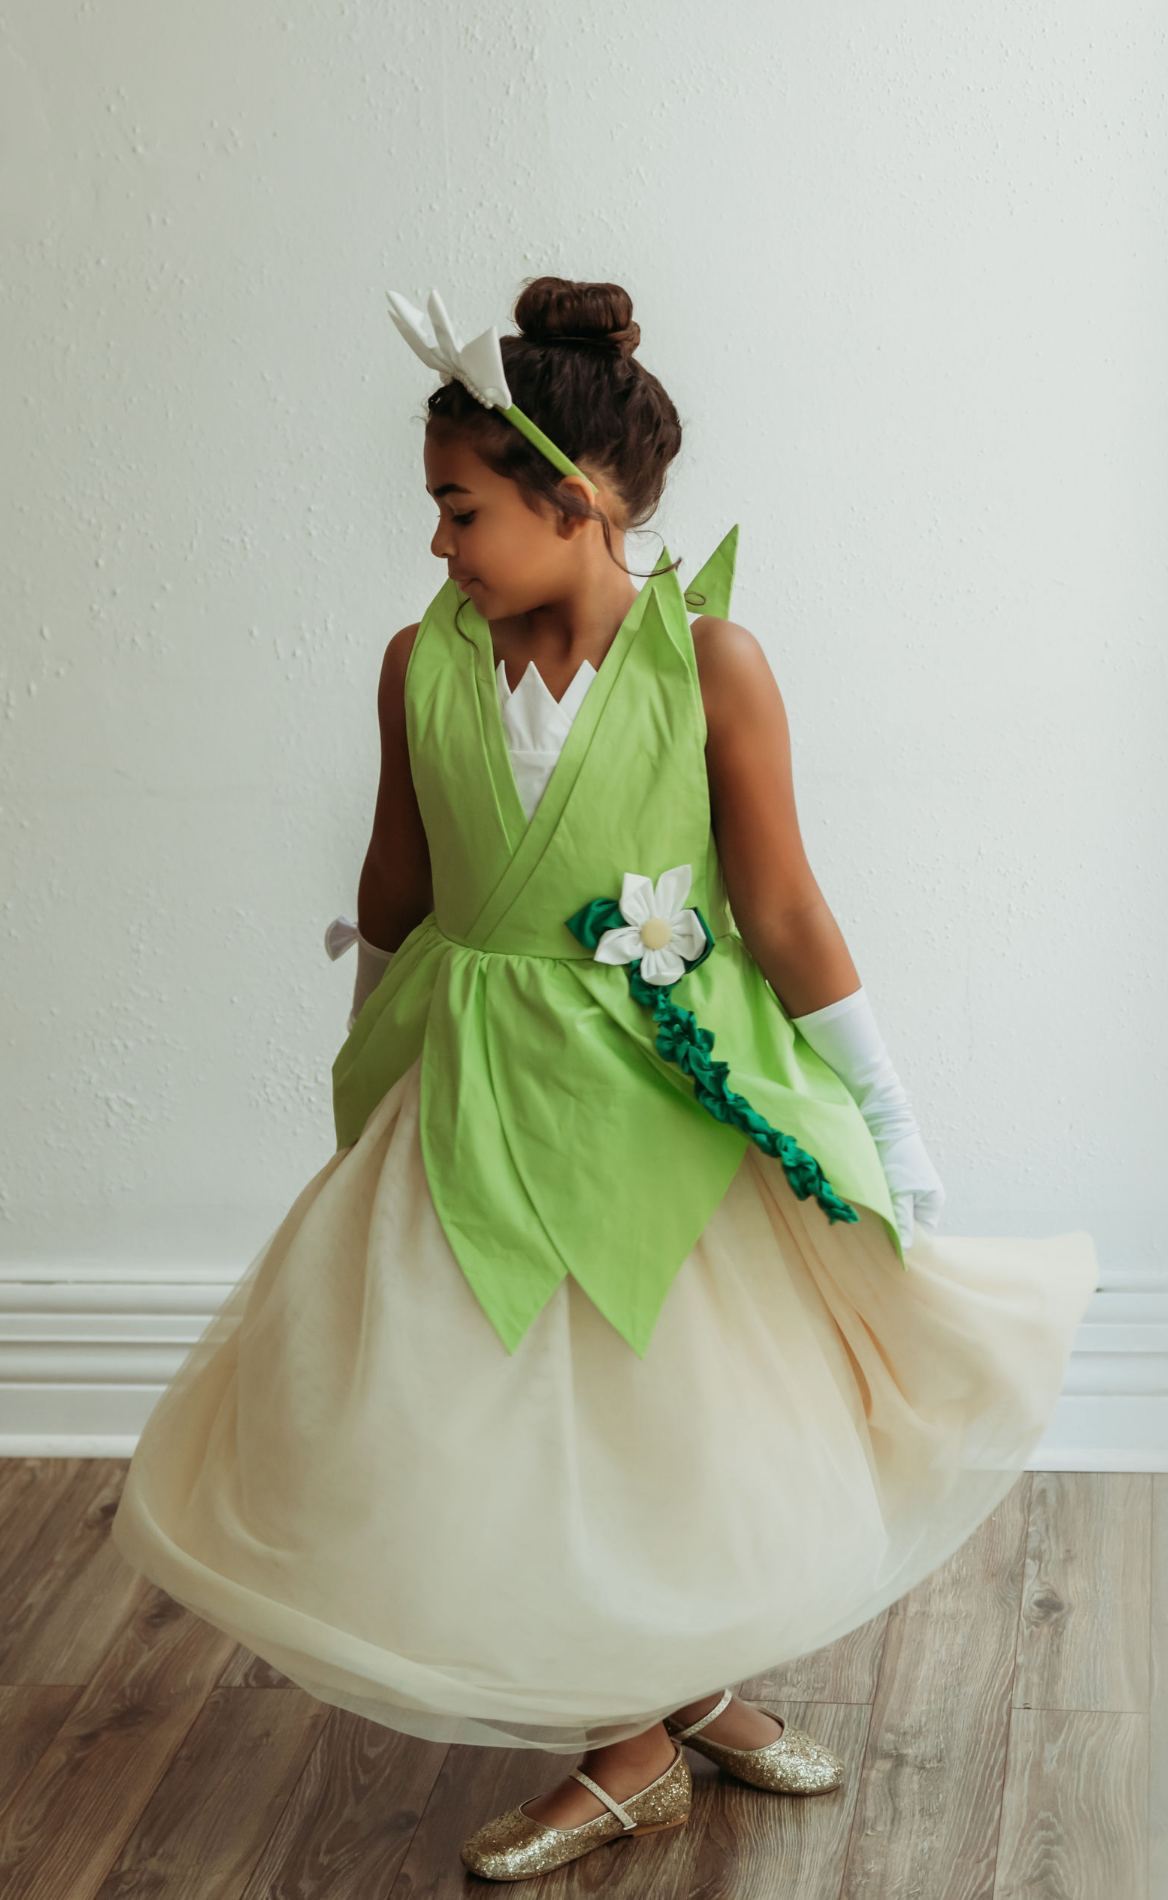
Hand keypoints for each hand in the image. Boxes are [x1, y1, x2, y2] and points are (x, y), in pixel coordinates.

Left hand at [868, 1126, 945, 1250]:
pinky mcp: (894, 1182)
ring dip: (883, 1218)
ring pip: (896, 1214)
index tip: (887, 1250)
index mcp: (932, 1203)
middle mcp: (923, 1198)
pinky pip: (887, 1202)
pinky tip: (865, 1209)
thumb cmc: (897, 1158)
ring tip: (867, 1224)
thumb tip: (905, 1249)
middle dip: (894, 1231)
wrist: (884, 1124)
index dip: (907, 1243)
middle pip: (910, 1225)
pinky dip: (878, 1206)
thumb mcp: (900, 1193)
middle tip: (874, 1239)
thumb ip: (902, 1221)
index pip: (923, 1235)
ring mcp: (909, 1190)